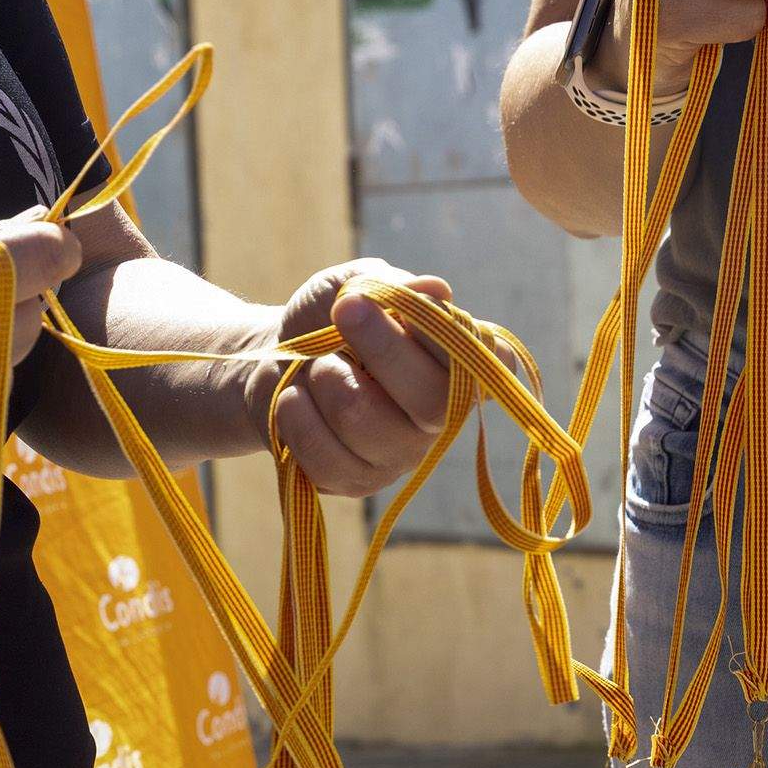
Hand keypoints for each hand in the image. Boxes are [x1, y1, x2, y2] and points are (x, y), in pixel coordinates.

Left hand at [269, 258, 454, 498]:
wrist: (277, 359)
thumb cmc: (327, 319)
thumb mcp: (352, 285)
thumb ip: (391, 286)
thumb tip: (436, 291)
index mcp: (458, 363)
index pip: (491, 361)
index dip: (446, 336)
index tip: (401, 305)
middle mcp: (442, 415)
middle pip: (431, 398)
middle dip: (381, 347)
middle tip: (344, 311)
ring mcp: (402, 454)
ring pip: (364, 421)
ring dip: (325, 378)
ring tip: (313, 365)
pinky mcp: (359, 482)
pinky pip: (325, 456)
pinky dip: (296, 416)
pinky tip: (293, 398)